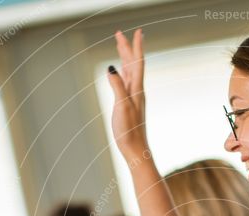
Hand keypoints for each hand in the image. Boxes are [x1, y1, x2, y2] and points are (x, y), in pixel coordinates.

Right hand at [107, 29, 147, 160]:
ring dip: (124, 57)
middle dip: (126, 48)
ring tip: (120, 46)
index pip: (137, 62)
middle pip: (132, 64)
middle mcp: (136, 91)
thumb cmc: (129, 132)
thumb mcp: (121, 107)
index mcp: (136, 90)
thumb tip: (111, 68)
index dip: (136, 46)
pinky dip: (122, 72)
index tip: (137, 31)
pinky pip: (126, 82)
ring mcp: (133, 97)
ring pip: (129, 72)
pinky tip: (119, 71)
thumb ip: (117, 86)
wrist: (135, 149)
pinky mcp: (128, 104)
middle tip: (119, 33)